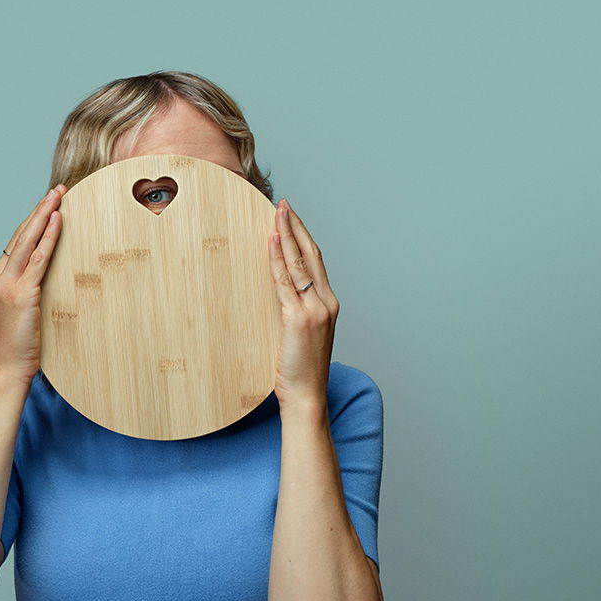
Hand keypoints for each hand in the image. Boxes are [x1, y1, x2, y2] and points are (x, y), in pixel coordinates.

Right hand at [0, 183, 66, 386]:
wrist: (7, 370)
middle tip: (57, 190)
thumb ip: (29, 289)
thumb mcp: (20, 312)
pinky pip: (38, 258)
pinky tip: (59, 220)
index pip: (15, 241)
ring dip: (45, 214)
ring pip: (27, 240)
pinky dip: (49, 236)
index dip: (32, 221)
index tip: (47, 204)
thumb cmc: (19, 346)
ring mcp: (6, 284)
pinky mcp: (20, 293)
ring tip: (59, 195)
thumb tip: (50, 274)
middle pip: (20, 234)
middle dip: (39, 209)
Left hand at [267, 198, 339, 405]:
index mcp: (329, 304)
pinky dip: (277, 257)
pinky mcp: (299, 318)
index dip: (304, 237)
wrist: (307, 397)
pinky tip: (270, 240)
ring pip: (299, 262)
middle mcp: (326, 302)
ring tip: (276, 212)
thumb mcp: (301, 335)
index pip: (316, 261)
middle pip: (311, 254)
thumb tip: (278, 293)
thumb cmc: (300, 371)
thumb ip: (295, 312)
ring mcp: (315, 309)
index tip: (291, 217)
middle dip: (296, 226)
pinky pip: (285, 280)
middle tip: (283, 203)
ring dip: (286, 233)